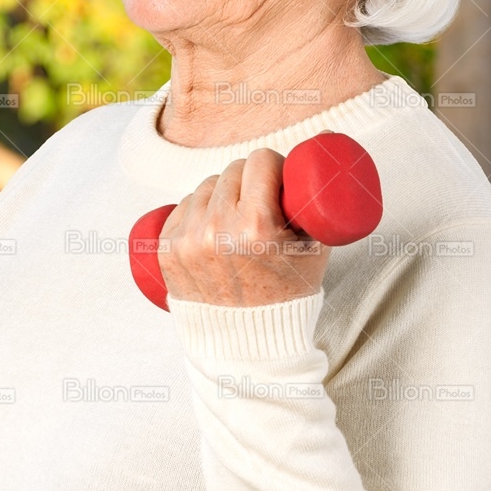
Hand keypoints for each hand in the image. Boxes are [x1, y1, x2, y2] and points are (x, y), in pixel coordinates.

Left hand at [158, 146, 330, 307]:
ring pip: (204, 186)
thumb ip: (319, 203)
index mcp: (256, 226)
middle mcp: (217, 230)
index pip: (259, 161)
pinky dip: (196, 210)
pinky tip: (210, 225)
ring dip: (220, 193)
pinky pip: (181, 207)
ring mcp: (187, 240)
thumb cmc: (287, 295)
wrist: (248, 343)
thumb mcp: (315, 249)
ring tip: (236, 216)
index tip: (277, 176)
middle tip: (260, 198)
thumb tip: (324, 148)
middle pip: (231, 171)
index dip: (271, 164)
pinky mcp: (165, 248)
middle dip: (248, 179)